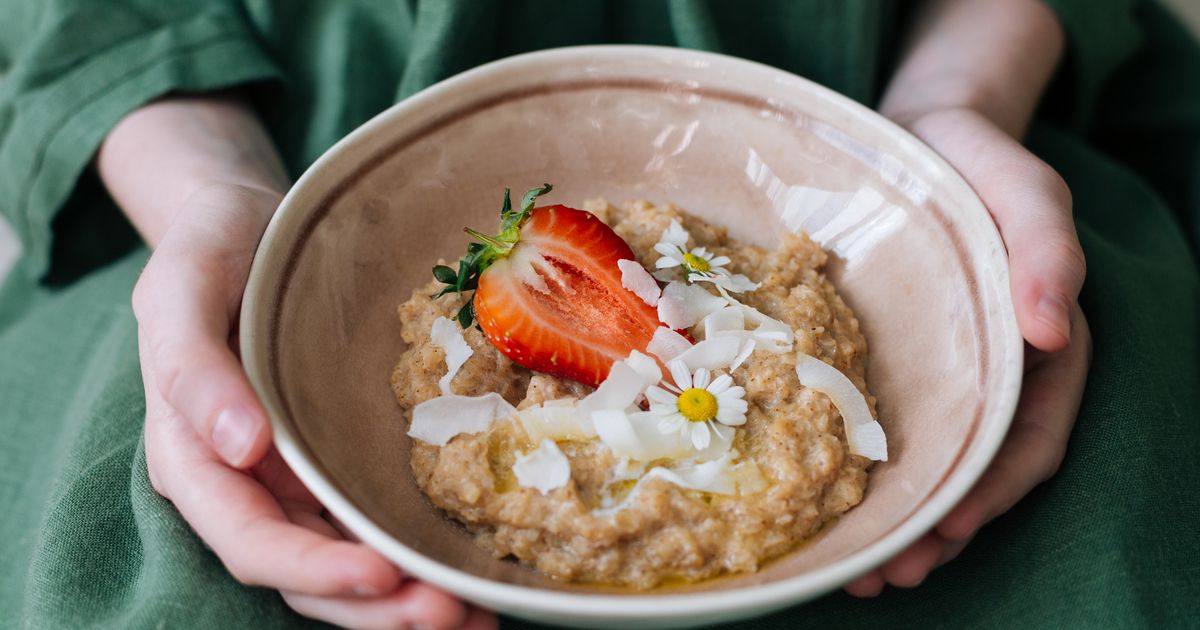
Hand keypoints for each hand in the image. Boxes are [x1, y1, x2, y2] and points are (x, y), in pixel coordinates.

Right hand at [132, 182, 493, 628]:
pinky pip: (375, 524)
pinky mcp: (338, 464)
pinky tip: (471, 580)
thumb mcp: (181, 288)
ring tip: (474, 618)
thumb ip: (191, 367)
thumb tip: (238, 447)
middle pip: (305, 573)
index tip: (380, 574)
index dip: (312, 567)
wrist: (249, 224)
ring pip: (345, 563)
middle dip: (375, 606)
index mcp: (195, 457)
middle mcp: (248, 484)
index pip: (248, 538)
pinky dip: (418, 559)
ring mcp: (296, 480)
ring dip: (405, 602)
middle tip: (450, 615)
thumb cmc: (207, 249)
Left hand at [843, 108, 1091, 595]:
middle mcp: (986, 376)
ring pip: (925, 465)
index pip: (1026, 439)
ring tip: (859, 575)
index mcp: (1036, 352)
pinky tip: (824, 507)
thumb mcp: (1023, 190)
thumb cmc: (973, 163)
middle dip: (938, 532)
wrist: (910, 138)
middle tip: (889, 578)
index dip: (992, 490)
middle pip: (972, 472)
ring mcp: (933, 376)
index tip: (950, 528)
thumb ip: (1047, 250)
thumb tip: (1055, 330)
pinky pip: (876, 430)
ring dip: (898, 524)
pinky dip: (860, 476)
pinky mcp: (882, 366)